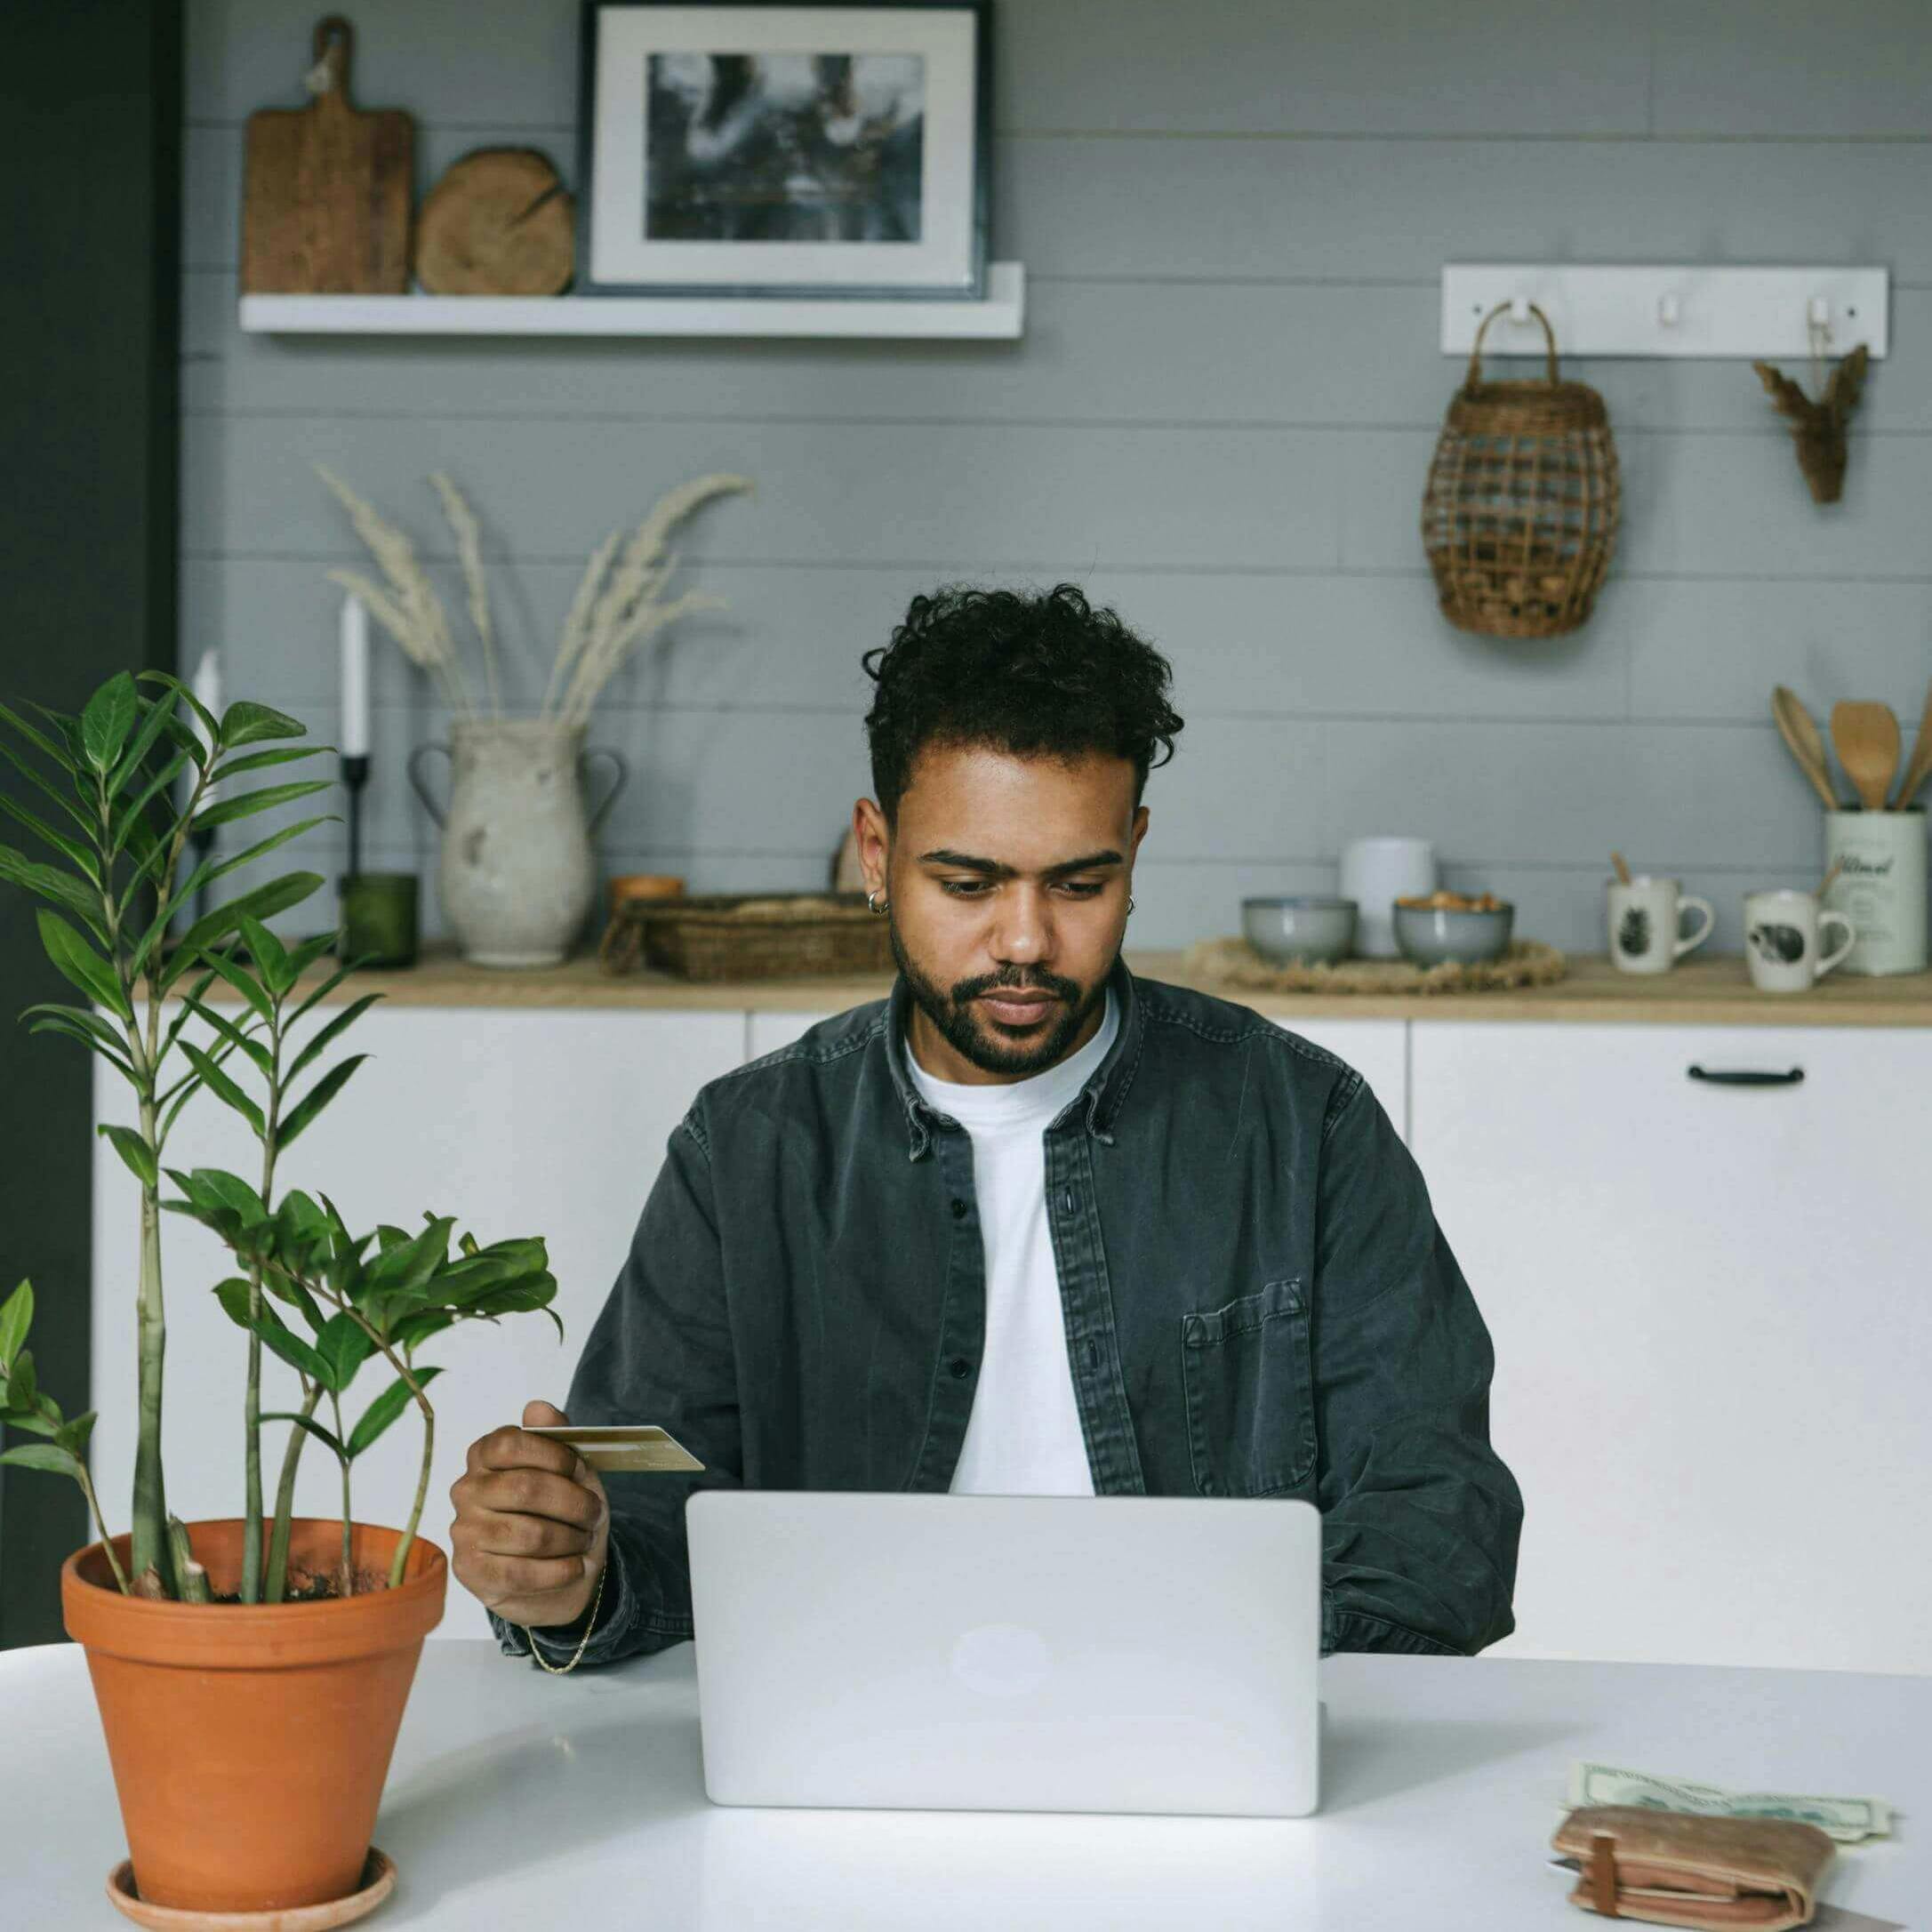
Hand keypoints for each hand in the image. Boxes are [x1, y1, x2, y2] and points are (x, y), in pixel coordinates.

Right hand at [450, 1399, 609, 1630]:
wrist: (560, 1568)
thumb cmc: (563, 1509)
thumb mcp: (571, 1470)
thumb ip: (557, 1436)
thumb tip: (537, 1407)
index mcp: (485, 1455)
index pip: (510, 1444)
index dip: (552, 1455)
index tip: (578, 1468)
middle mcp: (466, 1489)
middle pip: (525, 1489)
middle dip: (573, 1503)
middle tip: (594, 1513)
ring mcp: (464, 1531)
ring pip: (529, 1534)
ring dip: (571, 1539)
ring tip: (585, 1540)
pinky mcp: (469, 1570)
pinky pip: (520, 1573)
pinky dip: (559, 1572)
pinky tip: (576, 1567)